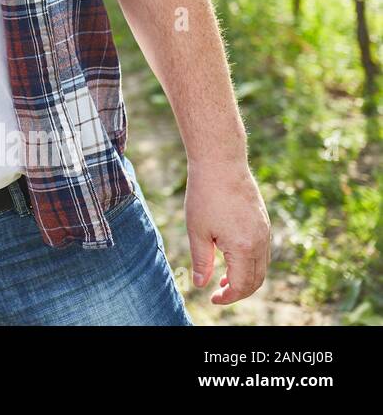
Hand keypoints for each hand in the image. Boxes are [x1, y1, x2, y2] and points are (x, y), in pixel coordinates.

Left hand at [184, 159, 271, 304]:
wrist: (221, 163)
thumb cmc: (205, 195)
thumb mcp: (197, 231)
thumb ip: (201, 261)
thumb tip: (201, 285)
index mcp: (244, 247)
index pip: (241, 285)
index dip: (228, 297)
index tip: (213, 299)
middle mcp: (260, 242)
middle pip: (256, 280)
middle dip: (238, 291)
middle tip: (218, 294)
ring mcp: (265, 232)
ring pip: (261, 267)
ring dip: (245, 278)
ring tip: (223, 280)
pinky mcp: (264, 223)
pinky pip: (262, 252)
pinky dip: (250, 263)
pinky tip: (231, 259)